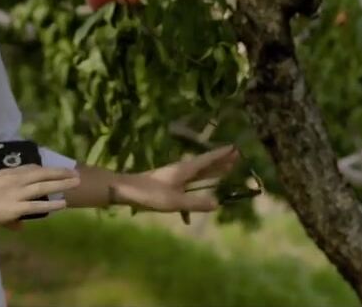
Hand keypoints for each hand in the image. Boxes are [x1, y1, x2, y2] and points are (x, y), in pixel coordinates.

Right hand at [0, 165, 79, 229]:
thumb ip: (7, 207)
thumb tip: (21, 225)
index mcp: (6, 174)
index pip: (30, 168)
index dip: (45, 169)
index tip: (56, 169)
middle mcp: (13, 180)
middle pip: (41, 174)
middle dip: (59, 173)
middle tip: (75, 172)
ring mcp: (15, 193)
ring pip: (43, 186)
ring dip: (61, 183)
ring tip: (76, 183)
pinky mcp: (14, 208)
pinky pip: (37, 204)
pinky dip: (51, 203)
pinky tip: (62, 204)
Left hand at [114, 145, 241, 213]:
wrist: (125, 191)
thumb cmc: (149, 194)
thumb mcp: (174, 202)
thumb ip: (195, 204)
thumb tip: (217, 204)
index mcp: (185, 170)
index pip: (208, 160)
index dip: (222, 154)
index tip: (235, 147)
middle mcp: (182, 170)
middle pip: (206, 165)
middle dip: (221, 161)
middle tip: (236, 156)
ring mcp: (174, 177)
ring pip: (198, 174)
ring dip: (211, 173)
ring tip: (225, 170)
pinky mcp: (168, 185)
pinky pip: (188, 187)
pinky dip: (194, 195)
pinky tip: (192, 213)